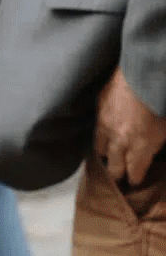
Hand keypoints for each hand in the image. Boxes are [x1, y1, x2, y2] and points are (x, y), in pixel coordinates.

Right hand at [97, 67, 165, 187]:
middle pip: (113, 166)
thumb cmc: (160, 100)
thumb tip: (149, 152)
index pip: (133, 173)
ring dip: (106, 155)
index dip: (134, 180)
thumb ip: (155, 144)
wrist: (144, 71)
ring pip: (100, 148)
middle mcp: (119, 138)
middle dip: (117, 175)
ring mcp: (106, 123)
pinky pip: (96, 128)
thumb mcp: (165, 129)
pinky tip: (105, 135)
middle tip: (119, 179)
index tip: (135, 184)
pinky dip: (101, 135)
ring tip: (109, 158)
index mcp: (139, 146)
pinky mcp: (99, 108)